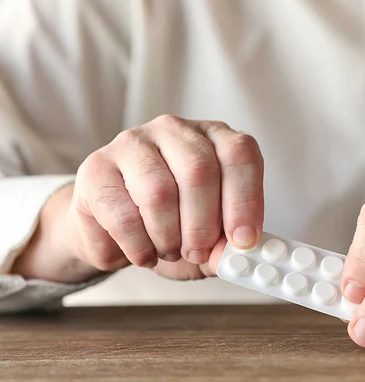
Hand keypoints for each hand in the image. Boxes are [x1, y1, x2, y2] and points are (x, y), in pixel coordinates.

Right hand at [13, 115, 263, 282]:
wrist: (115, 227)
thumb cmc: (173, 224)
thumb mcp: (209, 236)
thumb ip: (224, 244)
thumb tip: (232, 257)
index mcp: (214, 138)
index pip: (239, 154)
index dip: (245, 200)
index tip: (244, 240)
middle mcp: (175, 131)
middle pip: (199, 171)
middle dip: (203, 225)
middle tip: (198, 254)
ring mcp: (133, 143)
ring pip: (159, 191)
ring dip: (168, 237)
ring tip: (168, 252)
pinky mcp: (96, 167)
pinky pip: (122, 213)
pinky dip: (138, 245)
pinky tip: (144, 254)